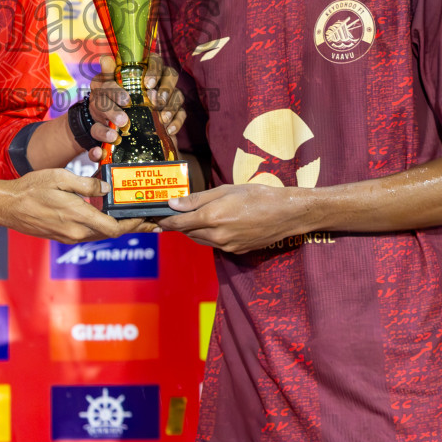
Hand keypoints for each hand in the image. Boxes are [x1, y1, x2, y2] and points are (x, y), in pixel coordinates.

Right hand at [0, 168, 138, 243]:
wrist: (7, 206)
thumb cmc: (31, 188)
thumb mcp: (60, 177)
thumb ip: (86, 183)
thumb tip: (107, 187)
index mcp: (77, 216)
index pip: (114, 228)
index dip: (133, 224)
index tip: (146, 217)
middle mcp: (75, 232)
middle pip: (111, 234)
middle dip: (132, 227)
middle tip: (149, 220)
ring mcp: (69, 236)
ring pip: (100, 235)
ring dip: (118, 228)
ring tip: (134, 218)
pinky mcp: (63, 236)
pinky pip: (89, 234)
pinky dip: (103, 227)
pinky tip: (108, 217)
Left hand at [82, 54, 185, 161]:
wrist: (113, 120)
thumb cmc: (112, 97)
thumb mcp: (107, 86)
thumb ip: (108, 74)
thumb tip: (104, 60)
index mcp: (146, 67)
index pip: (156, 61)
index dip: (155, 70)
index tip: (147, 84)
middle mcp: (160, 78)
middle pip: (171, 76)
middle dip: (166, 88)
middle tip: (156, 102)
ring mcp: (168, 95)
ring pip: (178, 95)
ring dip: (172, 106)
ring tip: (162, 118)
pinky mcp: (173, 111)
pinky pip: (181, 113)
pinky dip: (177, 121)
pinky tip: (169, 129)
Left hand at [158, 183, 310, 252]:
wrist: (285, 214)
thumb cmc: (257, 196)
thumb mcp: (225, 190)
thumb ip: (197, 199)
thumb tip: (174, 204)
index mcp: (212, 218)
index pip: (179, 223)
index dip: (164, 221)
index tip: (155, 217)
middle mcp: (216, 236)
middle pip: (187, 233)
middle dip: (179, 225)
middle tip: (173, 214)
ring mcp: (226, 246)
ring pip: (200, 240)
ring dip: (193, 231)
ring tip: (193, 217)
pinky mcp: (235, 251)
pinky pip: (214, 244)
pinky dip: (208, 236)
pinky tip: (215, 224)